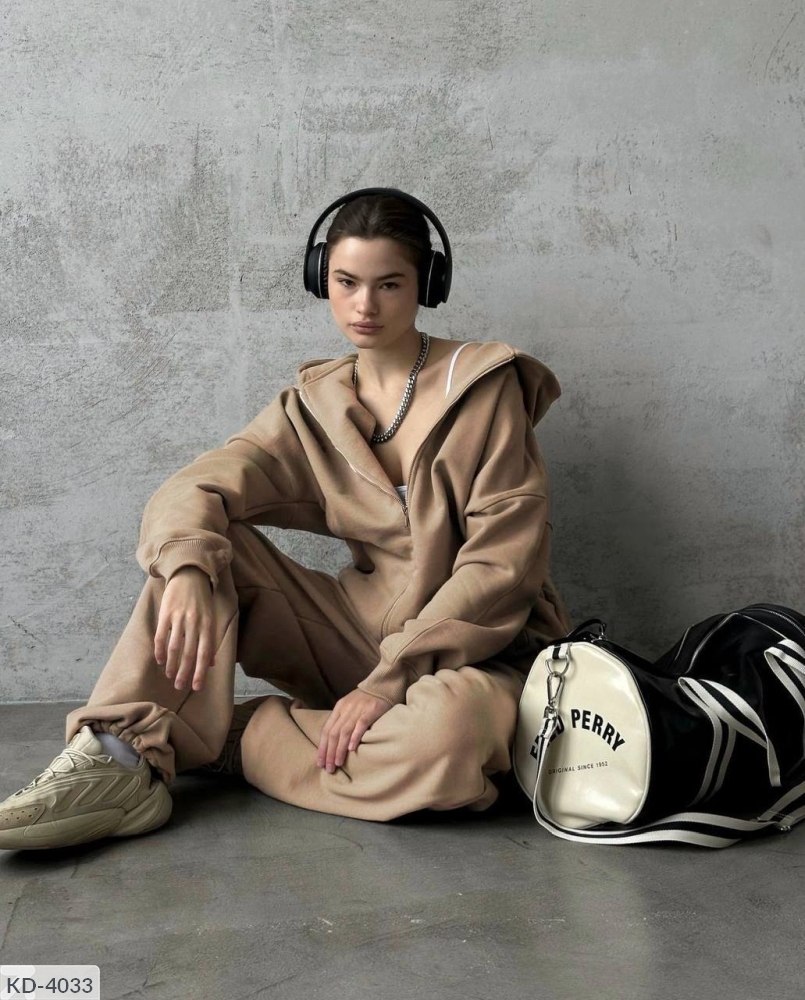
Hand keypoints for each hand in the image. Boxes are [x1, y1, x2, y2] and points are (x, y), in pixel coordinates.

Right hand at [154, 567, 215, 692]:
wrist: (190, 573)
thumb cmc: (202, 599)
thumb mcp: (211, 617)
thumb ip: (210, 640)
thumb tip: (211, 663)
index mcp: (208, 625)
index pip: (205, 654)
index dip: (201, 672)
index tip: (197, 687)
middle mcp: (195, 623)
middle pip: (189, 653)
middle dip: (184, 673)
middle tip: (180, 686)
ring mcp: (179, 618)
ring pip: (175, 647)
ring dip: (172, 664)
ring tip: (170, 676)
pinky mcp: (166, 613)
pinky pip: (161, 635)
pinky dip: (159, 650)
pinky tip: (160, 660)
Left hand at [317, 689, 392, 772]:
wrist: (382, 685)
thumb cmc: (365, 700)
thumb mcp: (349, 707)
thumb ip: (341, 720)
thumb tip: (333, 742)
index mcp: (339, 708)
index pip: (326, 730)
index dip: (322, 748)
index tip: (320, 763)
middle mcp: (346, 709)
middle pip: (333, 733)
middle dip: (329, 752)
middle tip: (329, 768)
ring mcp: (358, 709)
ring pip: (344, 731)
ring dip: (339, 749)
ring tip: (338, 763)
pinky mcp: (371, 710)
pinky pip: (361, 724)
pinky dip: (355, 736)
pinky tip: (351, 749)